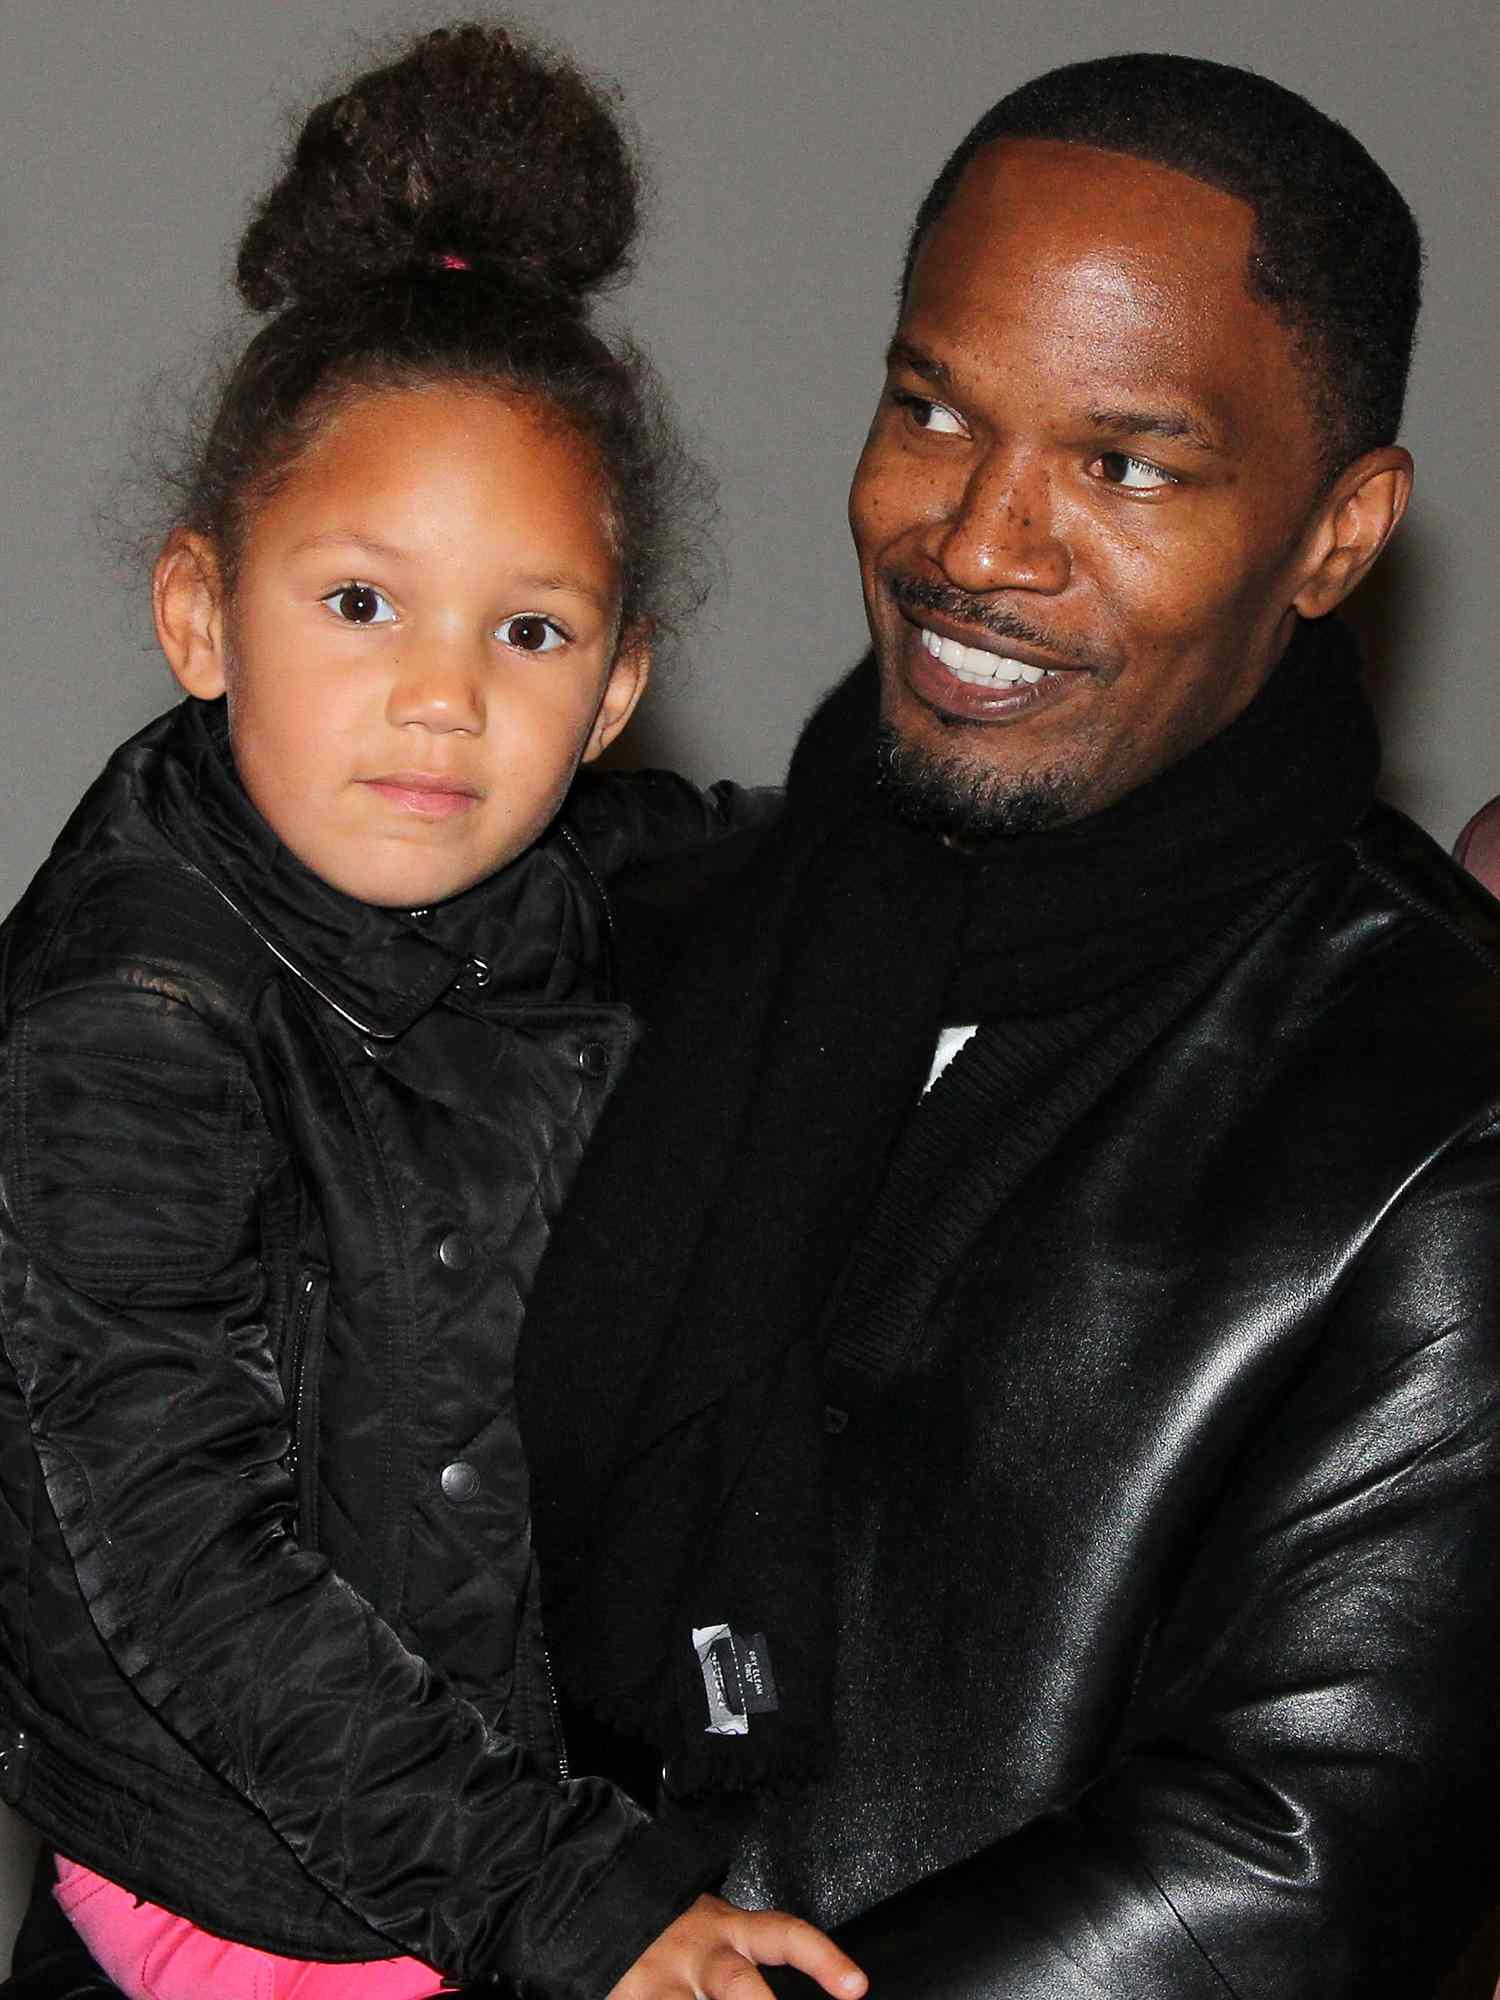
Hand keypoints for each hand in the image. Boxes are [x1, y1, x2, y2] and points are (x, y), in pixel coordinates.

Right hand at [608, 1892, 867, 1999]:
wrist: (597, 1904)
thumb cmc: (672, 1933)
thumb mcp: (717, 1934)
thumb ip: (754, 1956)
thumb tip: (828, 1991)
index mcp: (728, 1931)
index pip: (785, 1936)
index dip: (822, 1959)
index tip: (855, 1986)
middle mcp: (699, 1956)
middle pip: (738, 1984)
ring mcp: (660, 1983)